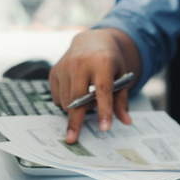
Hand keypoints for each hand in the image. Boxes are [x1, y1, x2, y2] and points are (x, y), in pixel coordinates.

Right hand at [49, 29, 135, 143]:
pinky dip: (65, 102)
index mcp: (102, 62)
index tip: (105, 128)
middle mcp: (80, 63)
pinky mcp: (54, 71)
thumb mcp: (121, 76)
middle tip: (73, 138)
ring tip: (86, 101)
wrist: (91, 41)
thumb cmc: (108, 62)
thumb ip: (121, 100)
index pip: (103, 90)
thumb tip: (126, 121)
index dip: (104, 110)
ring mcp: (64, 66)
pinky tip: (74, 94)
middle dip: (75, 120)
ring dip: (74, 109)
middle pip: (77, 98)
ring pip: (66, 100)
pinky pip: (57, 97)